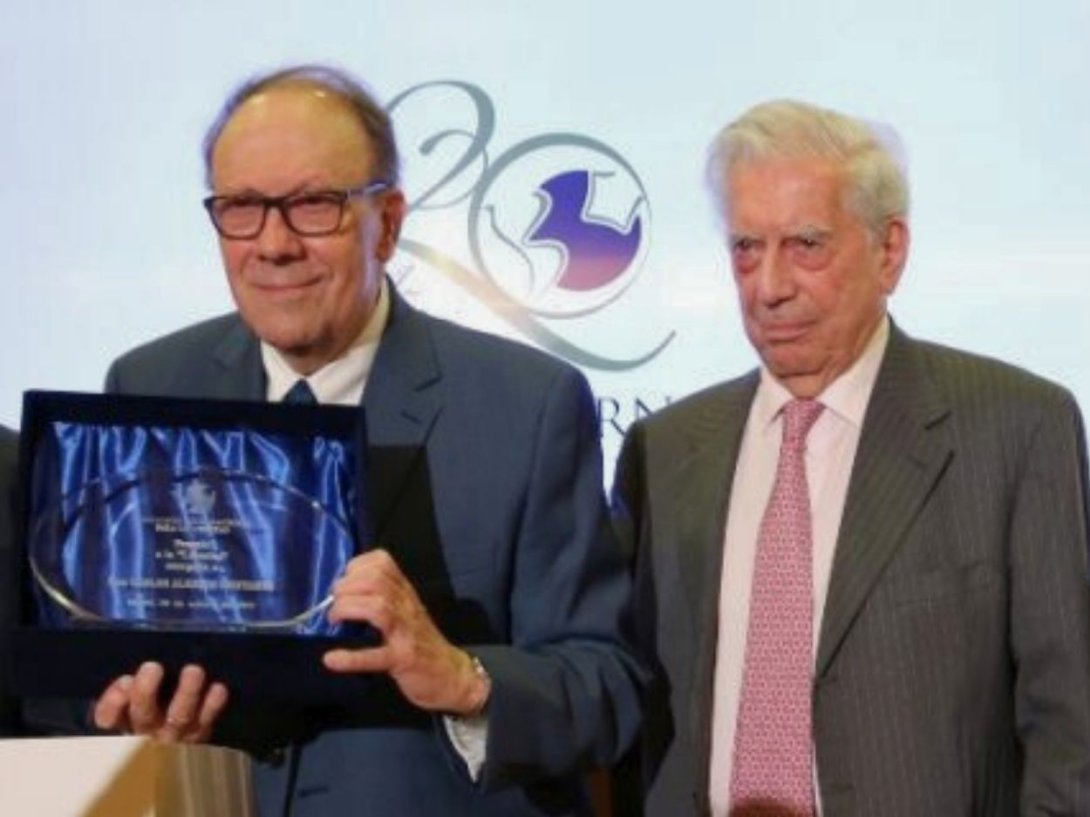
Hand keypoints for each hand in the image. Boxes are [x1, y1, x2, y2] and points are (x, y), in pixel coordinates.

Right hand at [93, 661, 228, 742]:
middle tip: (152, 667)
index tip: (124, 681)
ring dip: (185, 693)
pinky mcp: (199, 734)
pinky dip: (212, 706)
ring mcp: (174, 735)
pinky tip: (218, 689)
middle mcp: (147, 730)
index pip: (108, 717)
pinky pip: (205, 722)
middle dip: (145, 692)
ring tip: (193, 670)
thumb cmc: (156, 698)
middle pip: (143, 715)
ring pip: (177, 717)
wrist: (188, 732)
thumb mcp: (137, 690)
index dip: (113, 703)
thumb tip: (122, 643)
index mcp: (125, 719)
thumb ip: (132, 677)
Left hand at [322, 549, 488, 714]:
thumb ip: (382, 598)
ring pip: (378, 607)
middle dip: (346, 586)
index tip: (344, 581)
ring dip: (348, 609)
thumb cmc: (422, 642)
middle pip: (376, 580)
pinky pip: (376, 656)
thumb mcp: (406, 611)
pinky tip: (332, 659)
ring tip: (334, 620)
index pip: (382, 562)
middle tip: (334, 603)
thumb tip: (342, 594)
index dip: (356, 566)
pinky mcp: (404, 660)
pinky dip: (351, 657)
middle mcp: (407, 606)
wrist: (452, 674)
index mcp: (405, 593)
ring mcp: (407, 632)